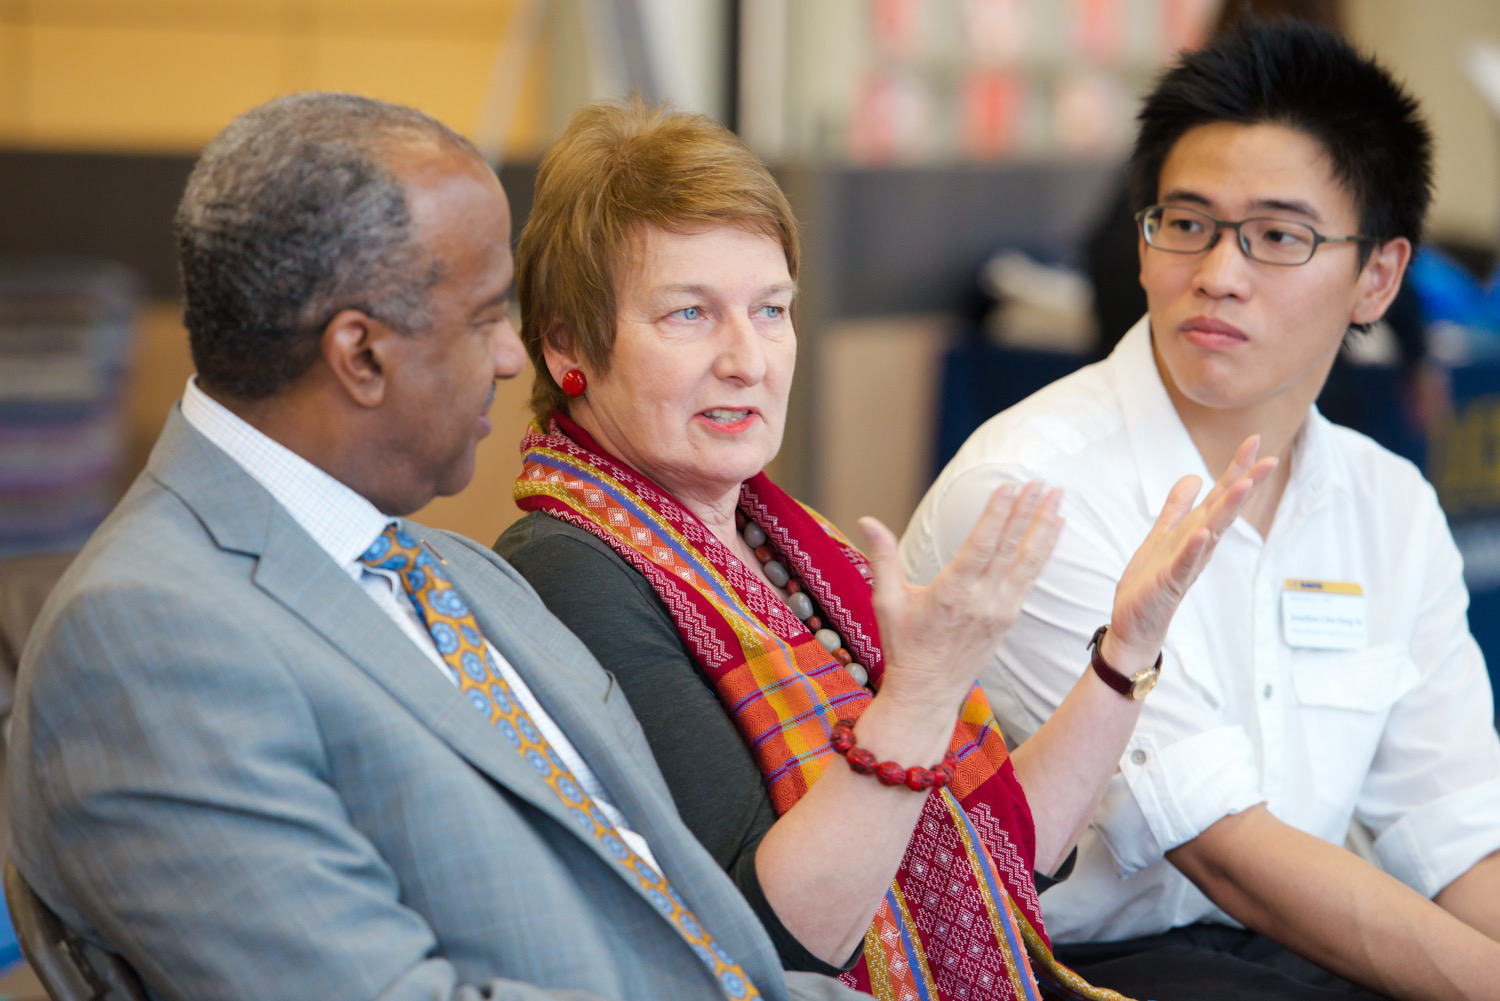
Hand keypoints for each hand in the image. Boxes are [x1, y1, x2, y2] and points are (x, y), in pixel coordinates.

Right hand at [859, 482, 1063, 715]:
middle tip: (1041, 481)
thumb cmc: (903, 646)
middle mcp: (981, 601)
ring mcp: (1000, 611)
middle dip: (1027, 512)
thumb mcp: (886, 602)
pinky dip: (1044, 550)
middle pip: (1008, 548)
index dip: (997, 516)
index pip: (980, 547)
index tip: (1011, 487)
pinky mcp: (1009, 618)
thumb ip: (882, 557)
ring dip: (1045, 526)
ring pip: (1028, 562)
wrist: (927, 692)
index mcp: (950, 593)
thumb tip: (866, 520)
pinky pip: (1030, 577)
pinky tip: (1055, 527)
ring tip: (1058, 496)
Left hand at [1105, 435, 1276, 670]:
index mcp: (1196, 531)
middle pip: (1224, 510)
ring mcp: (1187, 563)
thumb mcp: (1162, 534)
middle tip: (1269, 459)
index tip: (1254, 441)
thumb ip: (1177, 508)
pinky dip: (1195, 548)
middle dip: (1244, 483)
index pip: (1220, 496)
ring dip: (1227, 509)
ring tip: (1242, 485)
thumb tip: (1195, 476)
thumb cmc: (1151, 580)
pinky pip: (1185, 563)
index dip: (1236, 468)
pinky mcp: (1171, 582)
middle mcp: (1198, 546)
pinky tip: (1204, 533)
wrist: (1135, 621)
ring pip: (1212, 532)